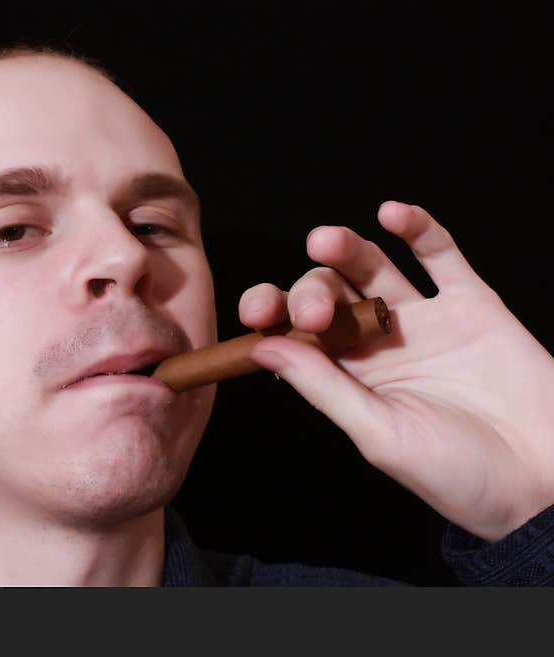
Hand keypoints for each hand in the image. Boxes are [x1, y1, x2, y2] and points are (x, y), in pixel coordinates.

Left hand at [239, 201, 553, 541]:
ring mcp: (424, 320)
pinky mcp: (471, 304)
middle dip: (311, 291)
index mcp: (348, 377)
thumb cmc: (457, 473)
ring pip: (375, 267)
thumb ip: (323, 386)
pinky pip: (441, 256)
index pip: (297, 333)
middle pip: (330, 294)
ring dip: (346, 248)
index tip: (258, 313)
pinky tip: (393, 214)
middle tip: (315, 308)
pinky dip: (418, 229)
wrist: (543, 478)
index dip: (274, 315)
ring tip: (325, 241)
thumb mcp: (378, 433)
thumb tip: (262, 346)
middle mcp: (379, 344)